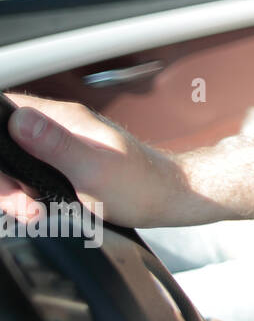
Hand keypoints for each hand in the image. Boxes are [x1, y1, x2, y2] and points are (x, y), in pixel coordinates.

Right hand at [1, 93, 193, 228]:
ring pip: (16, 165)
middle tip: (24, 204)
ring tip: (36, 213)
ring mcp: (62, 146)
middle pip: (5, 144)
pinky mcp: (65, 166)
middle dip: (4, 180)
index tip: (1, 172)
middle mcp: (61, 127)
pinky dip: (28, 197)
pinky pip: (30, 178)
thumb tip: (18, 119)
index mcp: (66, 118)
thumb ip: (55, 144)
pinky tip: (41, 211)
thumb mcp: (93, 168)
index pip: (8, 108)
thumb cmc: (140, 185)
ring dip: (15, 193)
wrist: (169, 200)